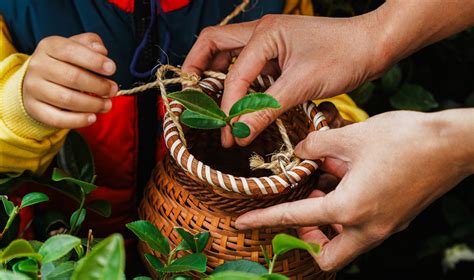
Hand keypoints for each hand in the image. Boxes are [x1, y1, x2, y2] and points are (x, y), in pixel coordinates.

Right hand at [23, 33, 117, 127]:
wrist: (37, 80)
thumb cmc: (64, 62)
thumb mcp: (76, 47)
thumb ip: (90, 43)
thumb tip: (101, 51)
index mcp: (49, 46)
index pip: (72, 51)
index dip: (94, 61)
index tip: (112, 69)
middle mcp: (38, 65)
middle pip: (72, 77)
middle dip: (98, 86)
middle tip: (112, 90)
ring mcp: (33, 88)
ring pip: (66, 99)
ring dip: (92, 104)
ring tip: (107, 105)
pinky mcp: (34, 108)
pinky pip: (57, 118)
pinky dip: (78, 120)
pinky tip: (92, 118)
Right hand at [182, 14, 385, 146]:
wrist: (374, 45)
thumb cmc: (343, 56)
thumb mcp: (301, 86)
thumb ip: (266, 110)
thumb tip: (240, 134)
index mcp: (264, 34)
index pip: (234, 75)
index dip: (227, 107)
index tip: (228, 135)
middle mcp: (261, 32)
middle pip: (213, 44)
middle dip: (196, 69)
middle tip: (189, 96)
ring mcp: (270, 40)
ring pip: (228, 53)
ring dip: (216, 74)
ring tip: (209, 101)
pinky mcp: (280, 52)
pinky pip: (248, 63)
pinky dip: (238, 80)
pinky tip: (239, 100)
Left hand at [235, 109, 473, 270]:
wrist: (455, 143)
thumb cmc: (405, 139)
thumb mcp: (351, 136)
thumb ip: (316, 146)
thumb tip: (299, 153)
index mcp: (350, 208)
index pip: (295, 218)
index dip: (264, 220)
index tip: (243, 223)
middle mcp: (368, 228)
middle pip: (327, 256)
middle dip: (306, 239)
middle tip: (300, 210)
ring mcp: (385, 227)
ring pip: (345, 244)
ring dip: (327, 223)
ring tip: (323, 185)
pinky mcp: (396, 220)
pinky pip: (362, 228)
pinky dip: (346, 212)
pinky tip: (346, 179)